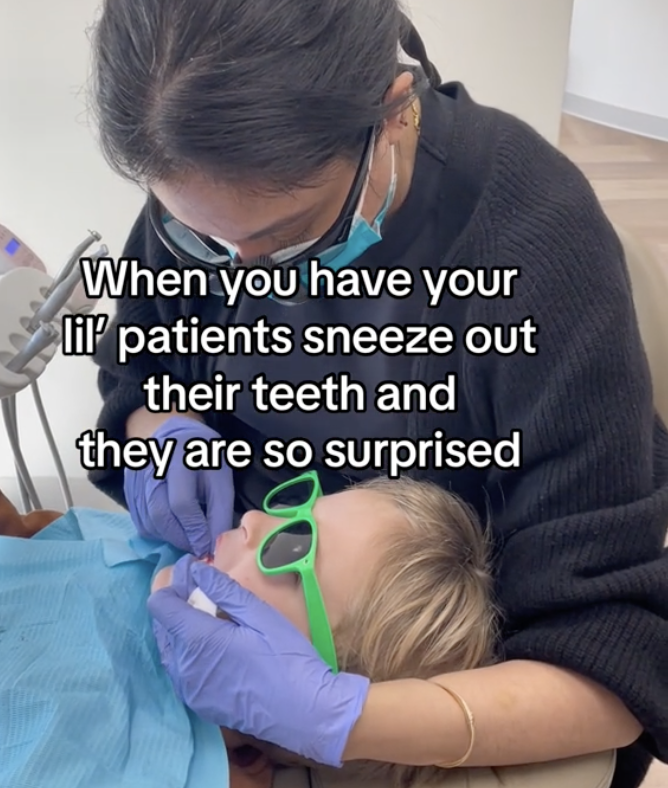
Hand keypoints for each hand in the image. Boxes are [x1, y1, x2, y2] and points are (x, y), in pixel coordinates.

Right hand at [124, 416, 233, 556]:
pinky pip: (141, 521)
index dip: (195, 529)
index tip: (207, 547)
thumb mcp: (220, 478)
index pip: (182, 503)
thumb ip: (219, 511)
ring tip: (188, 536)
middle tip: (197, 546)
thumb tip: (212, 545)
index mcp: (180, 458)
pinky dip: (159, 532)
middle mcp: (151, 467)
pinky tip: (173, 526)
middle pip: (160, 514)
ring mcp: (135, 478)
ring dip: (170, 537)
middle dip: (181, 537)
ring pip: (148, 522)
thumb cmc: (204, 459)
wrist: (175, 436)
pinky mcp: (128, 489)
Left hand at [148, 556, 370, 766]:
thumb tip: (196, 570)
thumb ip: (224, 590)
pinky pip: (180, 672)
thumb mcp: (259, 615)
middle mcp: (183, 666)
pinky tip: (212, 647)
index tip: (192, 571)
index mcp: (197, 640)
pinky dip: (187, 653)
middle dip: (176, 604)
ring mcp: (189, 690)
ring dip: (181, 630)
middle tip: (203, 590)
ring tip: (208, 616)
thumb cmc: (285, 657)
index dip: (173, 584)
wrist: (302, 712)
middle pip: (162, 627)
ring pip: (169, 650)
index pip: (160, 606)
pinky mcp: (198, 705)